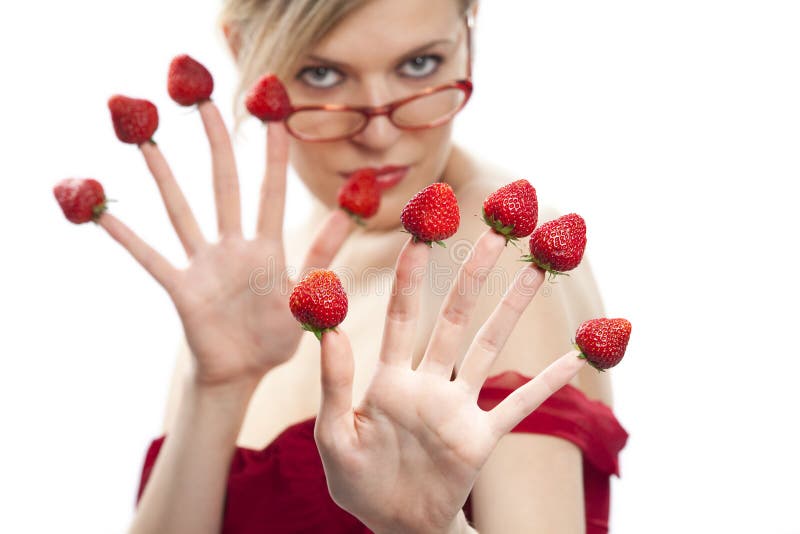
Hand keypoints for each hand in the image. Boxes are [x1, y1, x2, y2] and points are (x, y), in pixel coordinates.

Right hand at [97, 100, 351, 388]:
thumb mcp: (304, 301)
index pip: (271, 192)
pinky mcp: (180, 288)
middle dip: (216, 143)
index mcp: (267, 249)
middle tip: (202, 98)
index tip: (275, 113)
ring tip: (145, 136)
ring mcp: (203, 264)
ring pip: (180, 210)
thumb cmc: (274, 338)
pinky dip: (124, 234)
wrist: (240, 374)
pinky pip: (148, 256)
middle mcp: (233, 247)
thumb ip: (322, 259)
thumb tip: (350, 218)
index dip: (274, 155)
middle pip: (224, 185)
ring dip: (163, 174)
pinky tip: (98, 210)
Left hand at [313, 230, 586, 533]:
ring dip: (513, 310)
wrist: (393, 525)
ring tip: (538, 270)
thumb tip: (328, 332)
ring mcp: (459, 408)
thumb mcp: (333, 436)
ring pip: (491, 349)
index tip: (421, 234)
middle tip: (495, 232)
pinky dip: (546, 386)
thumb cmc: (356, 481)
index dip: (411, 276)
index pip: (402, 316)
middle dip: (473, 275)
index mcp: (389, 380)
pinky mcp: (481, 439)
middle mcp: (428, 383)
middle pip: (456, 318)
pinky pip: (519, 408)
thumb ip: (334, 385)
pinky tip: (576, 359)